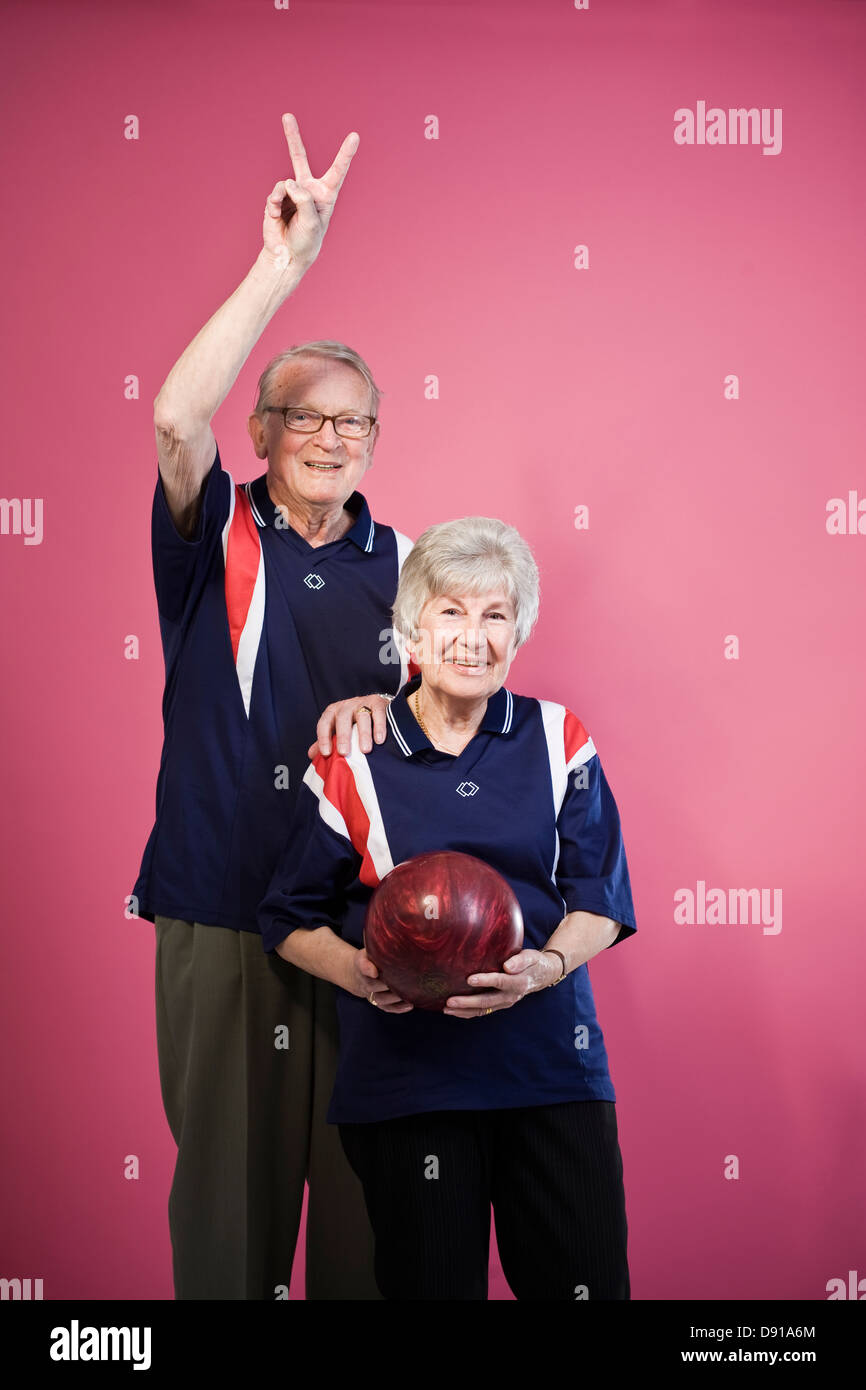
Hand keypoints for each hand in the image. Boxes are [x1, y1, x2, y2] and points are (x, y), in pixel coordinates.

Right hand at [262, 113, 359, 274]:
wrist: (287, 255)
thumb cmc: (306, 240)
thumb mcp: (312, 222)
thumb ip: (304, 199)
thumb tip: (288, 181)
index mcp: (325, 194)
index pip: (337, 171)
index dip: (345, 154)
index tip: (355, 136)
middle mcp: (307, 190)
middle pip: (299, 158)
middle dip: (292, 137)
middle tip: (286, 116)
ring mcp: (290, 192)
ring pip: (285, 183)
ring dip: (283, 197)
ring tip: (283, 213)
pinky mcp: (276, 199)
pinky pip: (274, 192)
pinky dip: (273, 203)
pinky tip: (275, 214)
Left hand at [307, 693, 390, 758]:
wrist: (376, 706)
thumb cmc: (353, 723)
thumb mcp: (338, 730)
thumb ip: (327, 741)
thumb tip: (311, 755)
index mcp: (333, 712)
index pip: (324, 723)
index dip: (323, 738)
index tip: (326, 753)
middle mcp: (346, 706)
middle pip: (342, 719)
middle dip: (343, 736)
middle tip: (344, 752)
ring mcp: (363, 703)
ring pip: (362, 716)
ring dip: (364, 734)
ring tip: (365, 750)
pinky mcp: (378, 703)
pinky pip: (378, 714)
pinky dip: (379, 727)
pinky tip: (379, 740)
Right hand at [348, 947, 412, 1013]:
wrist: (358, 973)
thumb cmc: (370, 957)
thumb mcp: (370, 947)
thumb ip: (378, 942)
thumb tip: (391, 930)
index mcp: (361, 963)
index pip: (362, 966)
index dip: (367, 969)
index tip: (375, 971)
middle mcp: (364, 980)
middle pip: (372, 985)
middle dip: (385, 985)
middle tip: (400, 982)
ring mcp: (371, 993)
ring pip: (380, 999)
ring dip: (393, 999)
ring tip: (408, 995)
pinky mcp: (378, 1002)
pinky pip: (387, 1008)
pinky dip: (397, 1009)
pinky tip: (410, 1005)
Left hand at [442, 949, 559, 1018]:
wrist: (542, 976)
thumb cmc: (533, 962)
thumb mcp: (531, 957)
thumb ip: (520, 960)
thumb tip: (507, 966)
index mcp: (518, 982)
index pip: (500, 982)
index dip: (485, 981)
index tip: (469, 979)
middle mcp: (510, 996)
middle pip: (486, 1001)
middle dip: (467, 1002)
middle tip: (450, 1001)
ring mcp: (504, 1003)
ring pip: (482, 1009)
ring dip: (464, 1010)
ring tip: (446, 1008)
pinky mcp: (499, 1004)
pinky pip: (482, 1011)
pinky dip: (467, 1012)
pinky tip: (453, 1010)